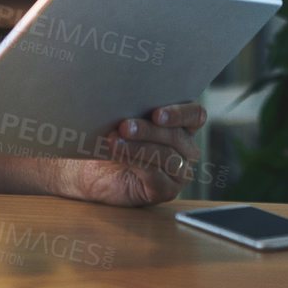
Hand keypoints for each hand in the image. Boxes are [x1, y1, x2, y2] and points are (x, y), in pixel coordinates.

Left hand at [64, 102, 206, 207]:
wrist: (91, 169)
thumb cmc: (110, 137)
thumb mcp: (124, 118)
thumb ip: (135, 108)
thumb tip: (130, 97)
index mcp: (183, 125)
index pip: (195, 115)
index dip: (180, 113)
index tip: (156, 113)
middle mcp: (186, 149)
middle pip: (177, 137)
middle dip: (149, 130)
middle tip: (124, 125)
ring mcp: (178, 172)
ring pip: (167, 156)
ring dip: (139, 147)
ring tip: (115, 140)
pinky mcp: (165, 190)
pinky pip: (156, 176)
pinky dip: (135, 162)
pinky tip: (118, 153)